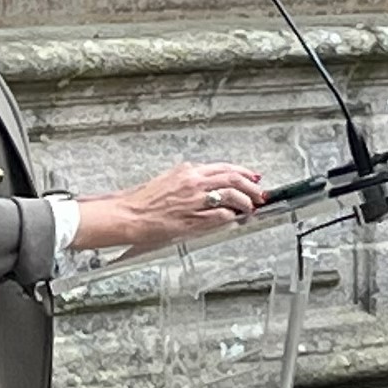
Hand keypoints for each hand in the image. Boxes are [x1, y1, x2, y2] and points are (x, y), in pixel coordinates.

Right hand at [84, 163, 267, 255]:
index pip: (224, 167)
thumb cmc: (142, 200)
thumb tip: (210, 183)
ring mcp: (195, 201)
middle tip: (260, 193)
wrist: (127, 214)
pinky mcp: (193, 219)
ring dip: (246, 202)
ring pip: (232, 196)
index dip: (244, 172)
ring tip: (251, 207)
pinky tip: (236, 220)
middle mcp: (194, 182)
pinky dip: (233, 218)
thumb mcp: (168, 179)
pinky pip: (221, 216)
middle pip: (233, 179)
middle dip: (252, 186)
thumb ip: (190, 179)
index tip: (254, 177)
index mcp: (188, 171)